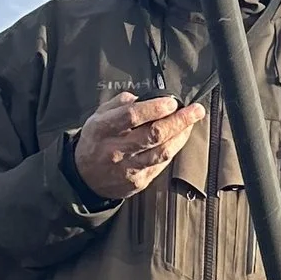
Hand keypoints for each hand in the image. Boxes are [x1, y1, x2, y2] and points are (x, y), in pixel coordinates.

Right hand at [72, 88, 203, 203]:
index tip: (171, 102)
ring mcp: (128, 168)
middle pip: (153, 134)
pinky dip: (173, 149)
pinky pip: (161, 164)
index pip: (132, 116)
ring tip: (191, 122)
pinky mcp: (138, 181)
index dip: (154, 108)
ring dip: (181, 136)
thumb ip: (118, 104)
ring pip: (161, 151)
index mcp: (103, 129)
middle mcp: (116, 149)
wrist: (85, 178)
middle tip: (195, 110)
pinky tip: (179, 138)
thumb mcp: (98, 117)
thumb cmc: (96, 142)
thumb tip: (142, 98)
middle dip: (179, 121)